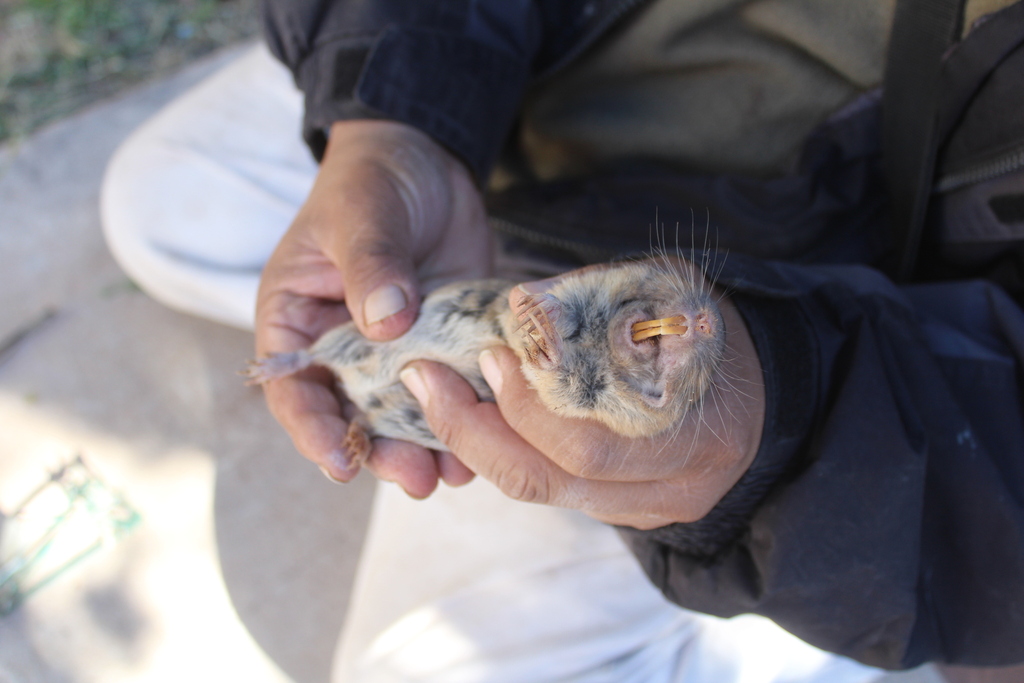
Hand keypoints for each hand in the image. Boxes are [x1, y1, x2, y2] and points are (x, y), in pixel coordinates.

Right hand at [255, 120, 488, 496]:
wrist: (428, 158)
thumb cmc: (372, 178)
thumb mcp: (362, 213)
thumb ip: (370, 264)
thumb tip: (385, 322)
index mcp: (299, 320)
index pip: (293, 389)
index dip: (313, 432)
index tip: (341, 463)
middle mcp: (345, 346)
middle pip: (354, 416)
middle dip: (383, 452)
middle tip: (416, 478)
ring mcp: (398, 349)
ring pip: (407, 413)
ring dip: (431, 446)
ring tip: (458, 473)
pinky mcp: (445, 344)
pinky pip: (455, 387)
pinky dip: (471, 412)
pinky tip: (495, 431)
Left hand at [398, 280, 765, 528]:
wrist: (765, 391)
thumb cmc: (713, 334)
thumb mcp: (670, 298)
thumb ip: (599, 305)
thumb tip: (516, 308)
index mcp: (692, 433)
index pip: (584, 446)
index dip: (524, 407)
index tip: (488, 355)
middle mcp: (672, 488)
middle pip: (549, 482)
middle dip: (474, 433)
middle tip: (427, 382)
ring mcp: (649, 510)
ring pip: (543, 492)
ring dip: (480, 446)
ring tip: (439, 397)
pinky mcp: (629, 514)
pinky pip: (555, 491)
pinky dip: (510, 454)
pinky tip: (479, 419)